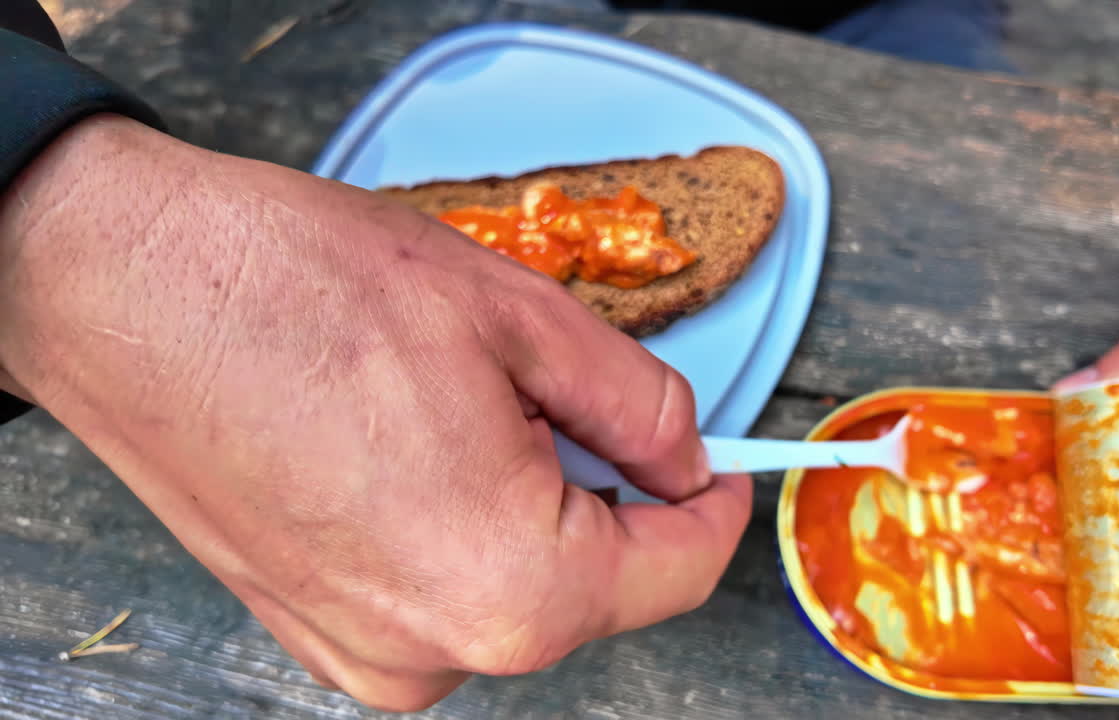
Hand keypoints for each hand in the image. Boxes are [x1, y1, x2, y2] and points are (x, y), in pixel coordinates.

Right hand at [0, 114, 751, 711]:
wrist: (123, 289)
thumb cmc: (294, 295)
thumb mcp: (519, 320)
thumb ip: (638, 405)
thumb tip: (687, 454)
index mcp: (509, 589)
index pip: (676, 571)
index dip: (714, 504)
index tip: (720, 463)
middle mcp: (434, 649)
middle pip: (596, 588)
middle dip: (615, 495)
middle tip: (577, 397)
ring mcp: (363, 651)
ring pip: (517, 589)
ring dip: (534, 508)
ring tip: (473, 406)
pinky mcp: (316, 627)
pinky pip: (441, 589)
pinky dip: (465, 525)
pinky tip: (419, 443)